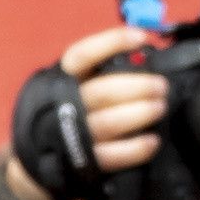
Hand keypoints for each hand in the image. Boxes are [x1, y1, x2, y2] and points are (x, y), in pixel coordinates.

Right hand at [1, 26, 166, 199]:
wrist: (38, 161)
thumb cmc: (67, 113)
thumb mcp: (72, 86)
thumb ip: (100, 72)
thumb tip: (144, 55)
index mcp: (59, 80)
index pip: (81, 55)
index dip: (110, 43)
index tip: (140, 37)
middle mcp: (62, 105)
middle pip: (101, 91)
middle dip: (138, 86)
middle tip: (160, 86)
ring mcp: (71, 135)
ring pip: (108, 122)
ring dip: (140, 113)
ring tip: (159, 107)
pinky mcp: (82, 162)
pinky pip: (112, 155)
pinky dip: (136, 148)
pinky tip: (152, 141)